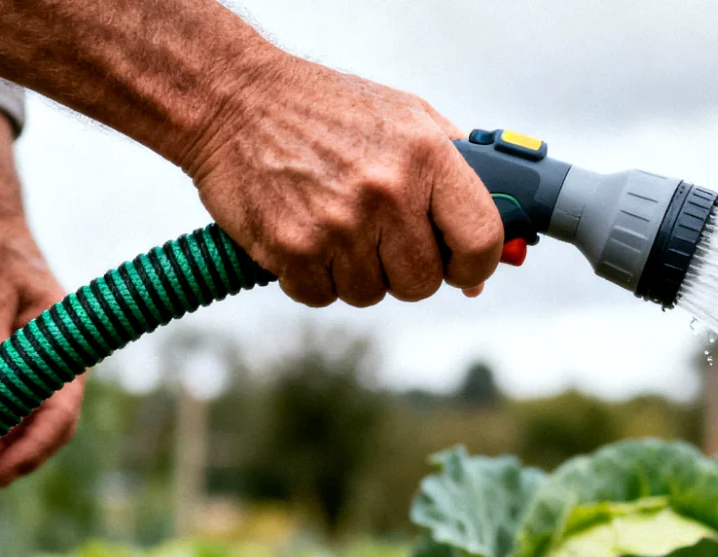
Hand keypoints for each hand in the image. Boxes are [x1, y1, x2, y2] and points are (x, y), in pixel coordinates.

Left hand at [0, 220, 82, 488]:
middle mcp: (57, 369)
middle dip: (15, 458)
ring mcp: (36, 376)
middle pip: (47, 428)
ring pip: (24, 427)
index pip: (61, 411)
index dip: (35, 445)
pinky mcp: (12, 378)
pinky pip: (4, 415)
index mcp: (65, 351)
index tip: (5, 472)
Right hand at [178, 55, 503, 307]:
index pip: (480, 238)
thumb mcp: (407, 119)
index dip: (476, 265)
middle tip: (381, 237)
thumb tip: (484, 268)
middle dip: (405, 270)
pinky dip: (314, 277)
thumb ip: (456, 182)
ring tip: (336, 224)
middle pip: (423, 282)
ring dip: (355, 272)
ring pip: (371, 294)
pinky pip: (322, 296)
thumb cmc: (326, 111)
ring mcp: (339, 223)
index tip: (463, 267)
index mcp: (426, 156)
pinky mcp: (294, 248)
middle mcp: (387, 191)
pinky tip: (305, 234)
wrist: (234, 99)